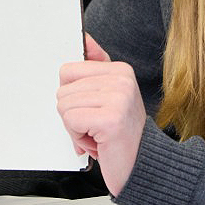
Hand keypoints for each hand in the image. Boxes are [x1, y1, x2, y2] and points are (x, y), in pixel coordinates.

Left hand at [56, 35, 144, 195]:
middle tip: (95, 125)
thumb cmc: (122, 134)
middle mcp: (121, 80)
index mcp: (120, 70)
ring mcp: (118, 98)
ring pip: (64, 106)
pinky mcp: (111, 118)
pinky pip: (71, 121)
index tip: (91, 108)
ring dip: (75, 128)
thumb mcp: (110, 96)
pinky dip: (78, 138)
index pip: (68, 71)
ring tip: (97, 133)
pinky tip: (97, 141)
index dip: (72, 96)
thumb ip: (97, 67)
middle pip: (63, 90)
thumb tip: (85, 39)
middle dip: (72, 115)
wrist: (141, 165)